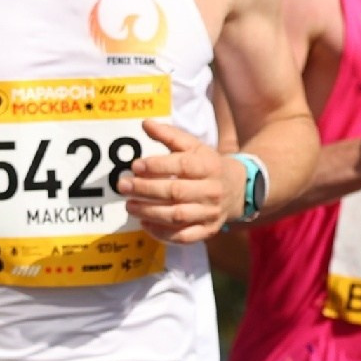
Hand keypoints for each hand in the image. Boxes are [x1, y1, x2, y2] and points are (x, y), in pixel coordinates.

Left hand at [118, 121, 238, 243]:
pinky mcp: (208, 230)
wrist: (237, 189)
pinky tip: (145, 223)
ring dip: (149, 212)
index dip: (157, 166)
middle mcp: (212, 190)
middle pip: (176, 192)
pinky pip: (184, 236)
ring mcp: (211, 213)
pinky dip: (162, 233)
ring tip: (129, 205)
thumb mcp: (194, 147)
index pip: (182, 166)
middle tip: (123, 185)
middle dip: (145, 189)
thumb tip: (145, 124)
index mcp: (210, 166)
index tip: (135, 166)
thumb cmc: (208, 166)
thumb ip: (170, 136)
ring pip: (177, 216)